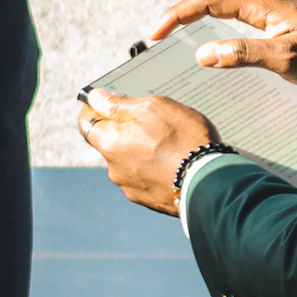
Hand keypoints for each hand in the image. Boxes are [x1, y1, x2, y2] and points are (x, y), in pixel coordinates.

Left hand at [77, 88, 214, 214]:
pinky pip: (146, 176)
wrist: (210, 184)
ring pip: (130, 159)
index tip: (108, 100)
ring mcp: (131, 187)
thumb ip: (119, 104)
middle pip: (111, 141)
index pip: (87, 122)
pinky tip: (175, 160)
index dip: (95, 108)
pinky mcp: (149, 199)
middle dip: (126, 128)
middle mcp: (114, 169)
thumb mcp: (152, 108)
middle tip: (153, 119)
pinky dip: (155, 166)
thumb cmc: (183, 141)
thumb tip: (94, 97)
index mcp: (110, 144)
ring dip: (142, 149)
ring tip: (171, 142)